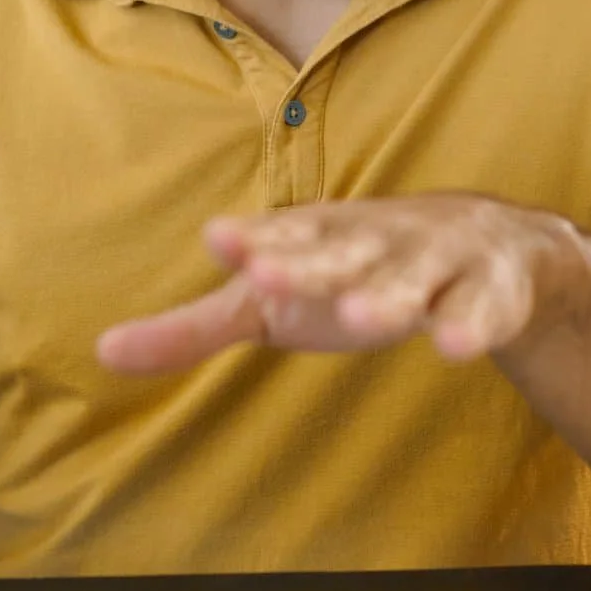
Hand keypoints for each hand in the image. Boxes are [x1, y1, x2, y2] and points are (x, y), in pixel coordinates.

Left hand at [95, 194, 586, 374]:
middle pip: (337, 255)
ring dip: (388, 296)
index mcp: (314, 238)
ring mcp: (433, 263)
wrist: (484, 241)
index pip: (278, 241)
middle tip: (264, 277)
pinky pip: (482, 309)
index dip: (253, 244)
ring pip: (410, 280)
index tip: (220, 242)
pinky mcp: (487, 291)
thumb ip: (195, 329)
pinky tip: (457, 346)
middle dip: (304, 266)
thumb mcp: (272, 300)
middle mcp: (371, 242)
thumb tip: (102, 352)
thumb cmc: (350, 271)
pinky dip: (473, 324)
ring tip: (362, 317)